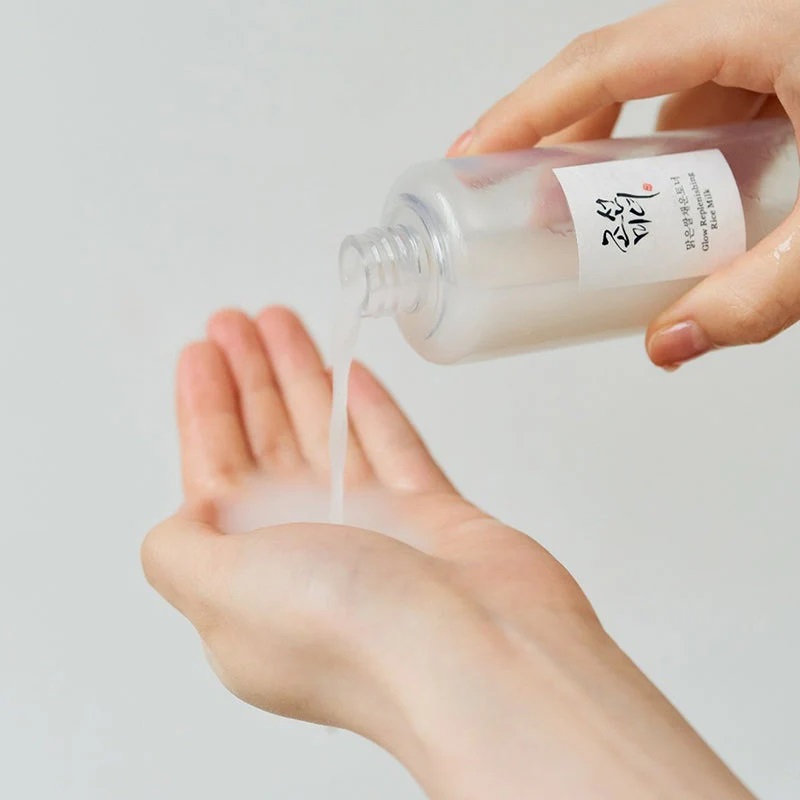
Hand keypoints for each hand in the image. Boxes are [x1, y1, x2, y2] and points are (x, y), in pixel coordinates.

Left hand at [142, 308, 752, 798]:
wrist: (480, 657)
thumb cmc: (350, 631)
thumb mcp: (221, 590)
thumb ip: (180, 551)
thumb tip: (184, 522)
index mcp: (249, 580)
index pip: (214, 478)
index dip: (204, 411)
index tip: (200, 354)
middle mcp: (309, 559)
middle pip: (269, 449)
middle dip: (249, 381)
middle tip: (237, 322)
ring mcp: (376, 538)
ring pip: (328, 438)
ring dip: (301, 378)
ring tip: (283, 321)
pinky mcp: (433, 523)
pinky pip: (393, 450)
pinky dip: (369, 411)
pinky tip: (351, 372)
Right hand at [448, 0, 799, 369]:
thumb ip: (763, 292)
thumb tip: (668, 346)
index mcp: (769, 23)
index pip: (608, 60)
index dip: (526, 109)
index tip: (472, 156)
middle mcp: (766, 25)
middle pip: (628, 79)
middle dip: (567, 146)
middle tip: (529, 210)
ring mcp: (785, 48)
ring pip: (675, 100)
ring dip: (629, 161)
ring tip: (600, 226)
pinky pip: (720, 111)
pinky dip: (688, 162)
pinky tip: (690, 214)